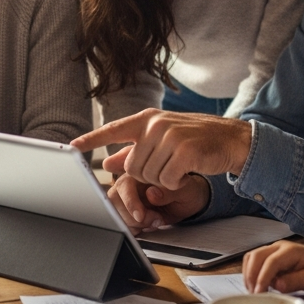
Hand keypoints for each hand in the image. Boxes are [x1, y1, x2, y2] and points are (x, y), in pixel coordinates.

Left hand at [71, 109, 252, 189]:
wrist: (230, 139)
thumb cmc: (195, 140)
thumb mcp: (163, 140)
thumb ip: (135, 148)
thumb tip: (108, 161)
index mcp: (147, 119)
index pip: (113, 129)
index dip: (92, 140)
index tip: (72, 146)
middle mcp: (155, 124)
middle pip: (132, 167)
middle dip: (148, 174)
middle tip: (168, 165)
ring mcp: (169, 136)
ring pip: (149, 176)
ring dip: (164, 180)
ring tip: (179, 165)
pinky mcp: (183, 151)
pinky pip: (167, 181)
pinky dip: (176, 183)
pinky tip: (188, 171)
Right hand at [108, 173, 209, 233]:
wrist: (188, 201)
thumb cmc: (185, 190)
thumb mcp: (184, 189)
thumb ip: (168, 191)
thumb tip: (151, 193)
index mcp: (141, 172)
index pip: (124, 183)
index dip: (129, 201)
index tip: (140, 215)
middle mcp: (131, 184)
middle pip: (114, 200)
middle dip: (131, 216)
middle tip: (153, 220)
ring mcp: (127, 198)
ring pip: (115, 213)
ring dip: (133, 223)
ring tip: (154, 221)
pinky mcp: (128, 212)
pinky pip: (121, 223)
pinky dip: (133, 229)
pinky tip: (148, 225)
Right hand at [242, 241, 303, 293]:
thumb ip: (295, 281)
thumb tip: (278, 285)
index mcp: (291, 251)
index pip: (271, 261)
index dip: (263, 278)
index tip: (258, 293)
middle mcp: (279, 247)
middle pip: (256, 256)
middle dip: (251, 276)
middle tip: (253, 294)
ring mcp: (273, 250)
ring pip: (252, 256)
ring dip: (248, 274)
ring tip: (252, 291)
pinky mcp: (270, 256)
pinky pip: (254, 261)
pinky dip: (250, 272)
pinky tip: (255, 285)